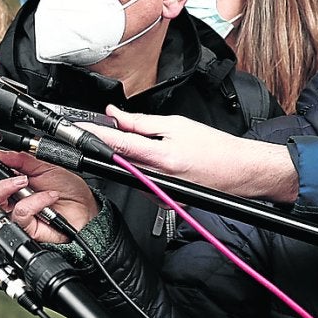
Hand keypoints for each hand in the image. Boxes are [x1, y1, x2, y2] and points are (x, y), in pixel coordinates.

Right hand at [0, 148, 98, 242]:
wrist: (86, 207)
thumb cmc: (68, 189)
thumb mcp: (44, 167)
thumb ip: (20, 159)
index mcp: (16, 184)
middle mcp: (15, 200)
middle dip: (3, 184)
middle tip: (21, 179)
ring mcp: (19, 214)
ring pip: (2, 205)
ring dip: (22, 193)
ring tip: (39, 189)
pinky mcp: (27, 227)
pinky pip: (20, 214)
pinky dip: (34, 203)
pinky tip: (48, 199)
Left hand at [83, 106, 296, 201]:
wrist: (240, 171)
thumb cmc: (216, 148)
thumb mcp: (176, 125)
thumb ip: (140, 123)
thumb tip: (114, 116)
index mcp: (161, 158)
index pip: (118, 145)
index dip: (95, 135)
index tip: (77, 128)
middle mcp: (157, 180)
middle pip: (119, 161)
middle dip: (111, 146)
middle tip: (109, 131)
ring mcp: (159, 194)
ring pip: (128, 173)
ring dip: (130, 159)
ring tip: (154, 148)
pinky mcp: (163, 201)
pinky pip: (142, 183)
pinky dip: (142, 171)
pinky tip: (161, 163)